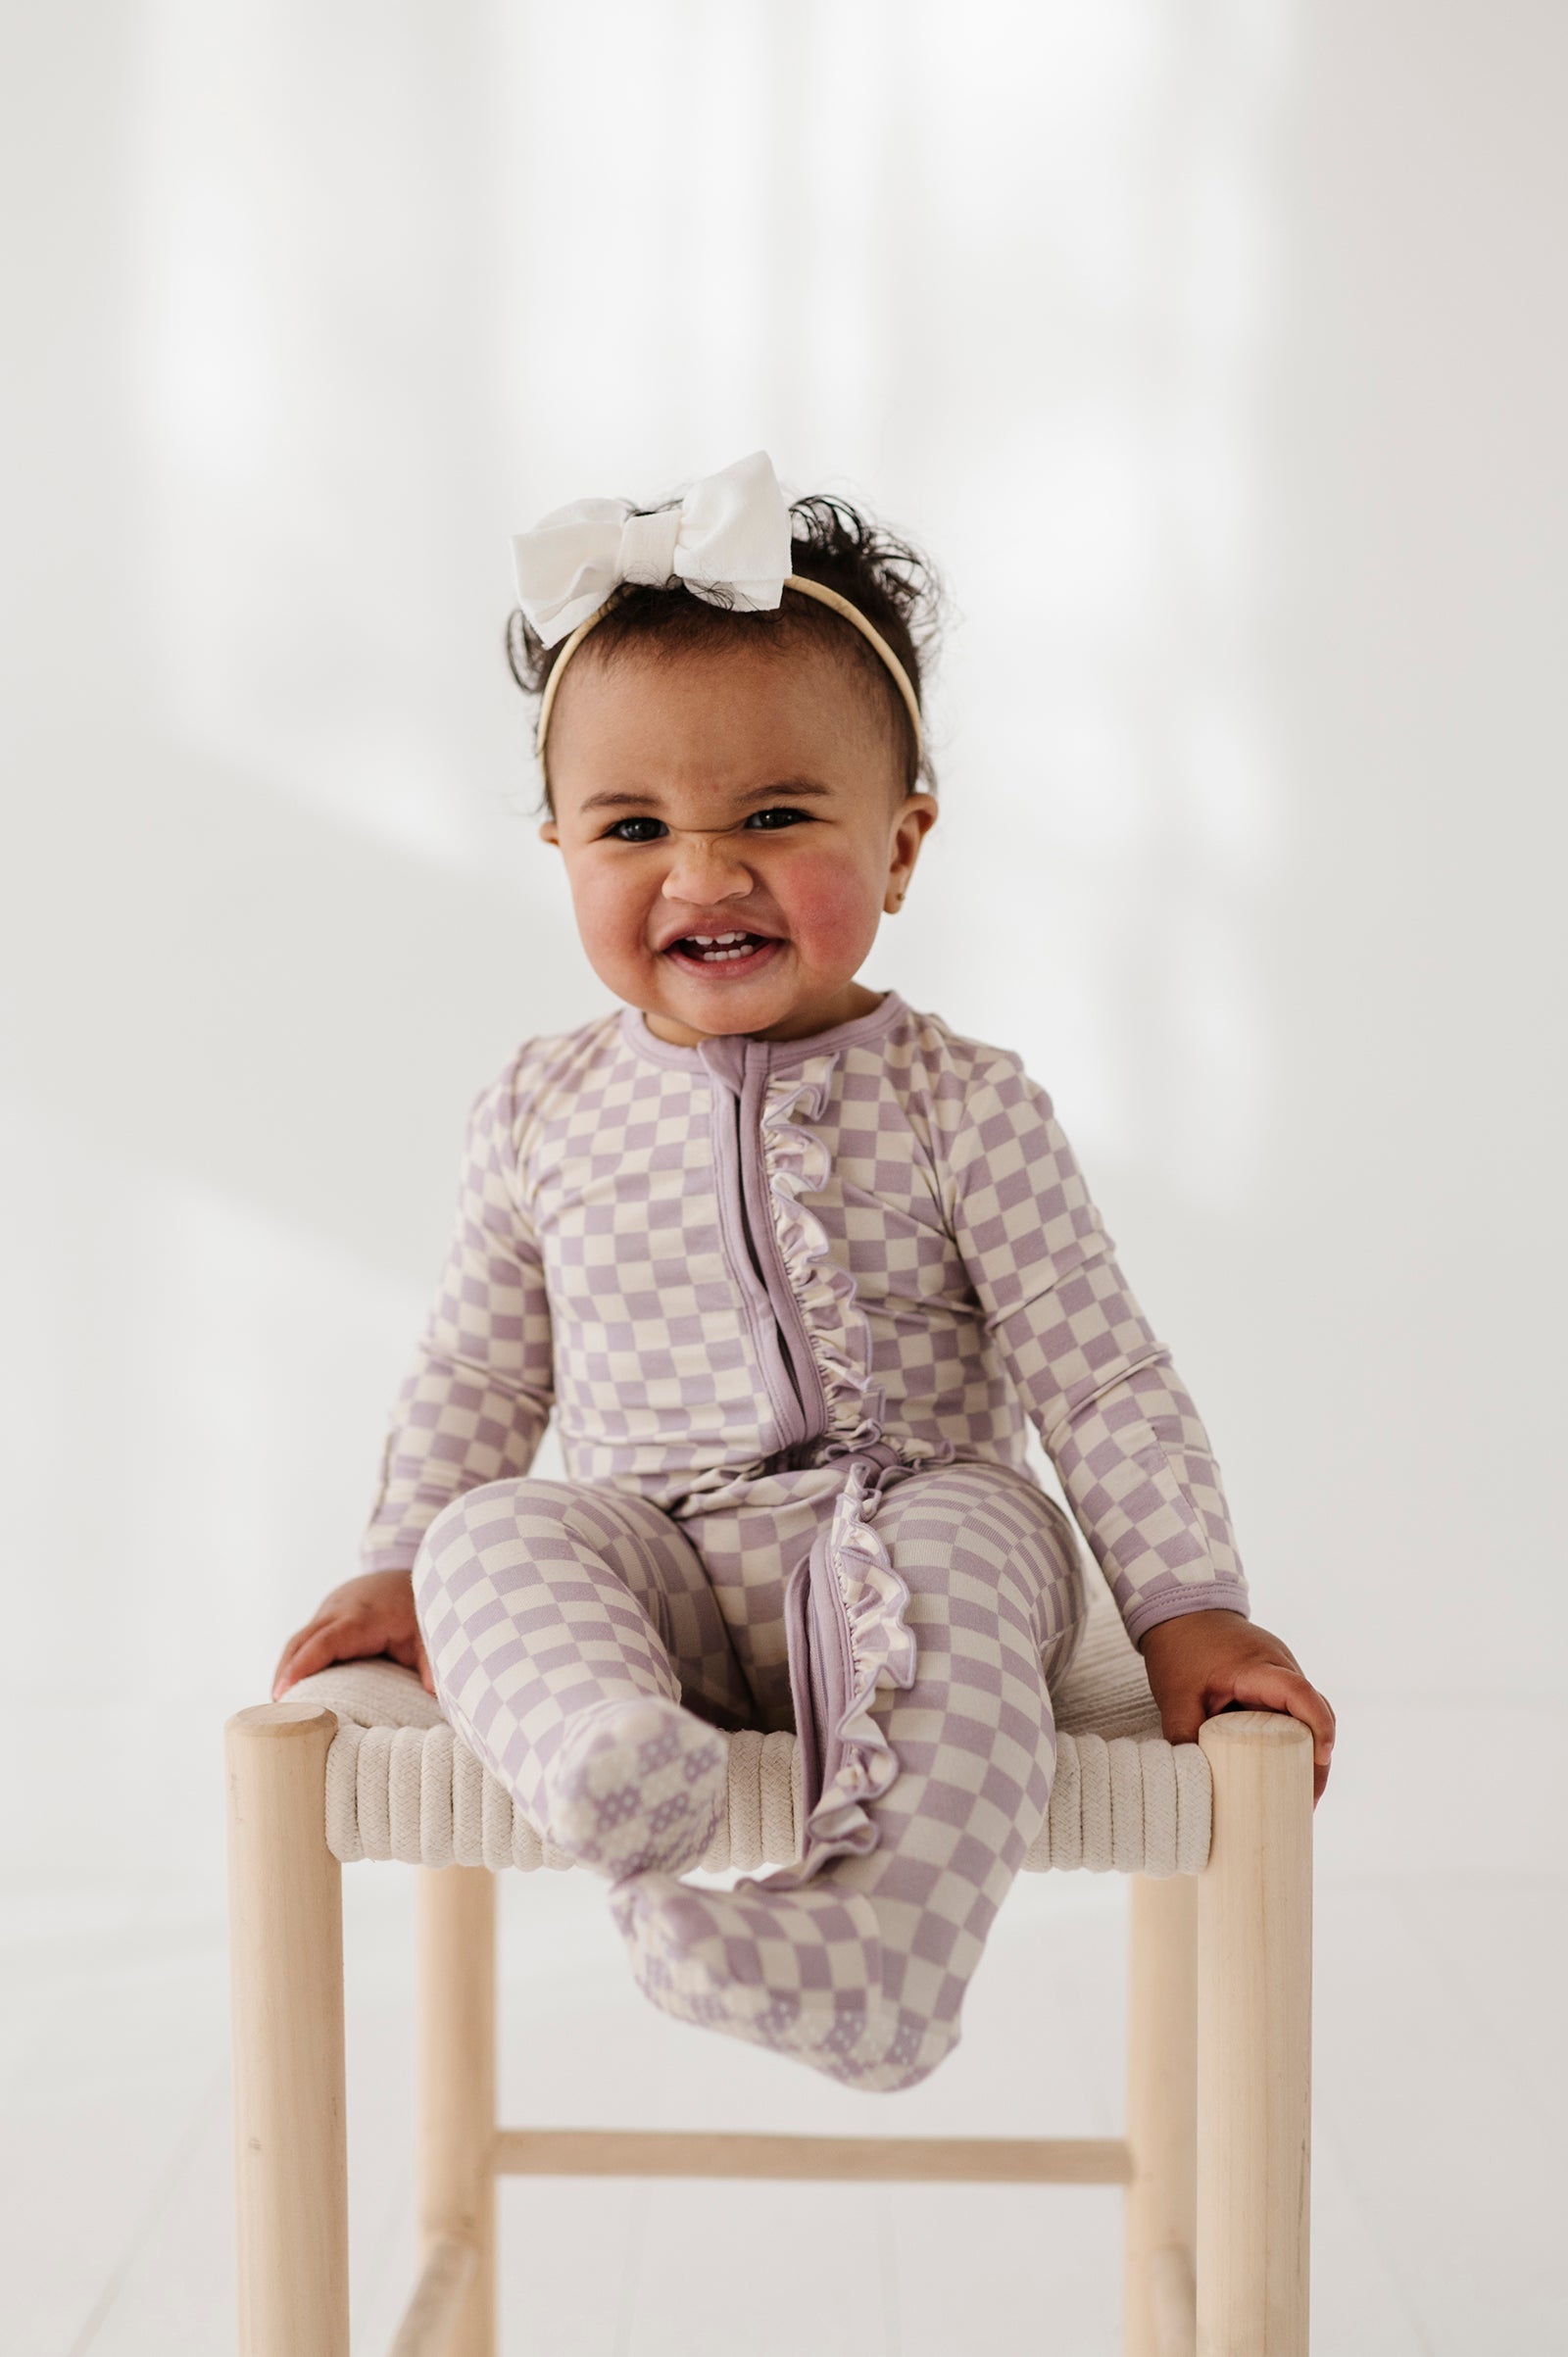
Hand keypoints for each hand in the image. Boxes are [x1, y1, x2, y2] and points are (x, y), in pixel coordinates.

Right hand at [272, 1570, 434, 1700]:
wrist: (411, 1571)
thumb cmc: (419, 1605)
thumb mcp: (429, 1631)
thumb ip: (431, 1662)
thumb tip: (437, 1695)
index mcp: (363, 1616)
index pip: (327, 1641)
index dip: (303, 1666)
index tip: (283, 1693)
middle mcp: (340, 1609)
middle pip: (302, 1641)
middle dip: (285, 1675)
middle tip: (275, 1714)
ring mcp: (330, 1610)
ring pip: (299, 1640)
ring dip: (286, 1671)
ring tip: (280, 1710)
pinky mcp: (327, 1615)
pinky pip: (305, 1638)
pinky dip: (296, 1661)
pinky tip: (294, 1689)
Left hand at [1138, 1608, 1334, 1802]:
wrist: (1179, 1609)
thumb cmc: (1179, 1648)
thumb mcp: (1175, 1696)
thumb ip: (1184, 1736)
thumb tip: (1194, 1780)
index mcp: (1258, 1666)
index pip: (1301, 1693)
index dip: (1318, 1725)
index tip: (1321, 1758)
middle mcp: (1279, 1665)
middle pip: (1315, 1712)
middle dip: (1318, 1759)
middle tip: (1307, 1802)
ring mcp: (1279, 1670)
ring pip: (1307, 1713)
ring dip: (1307, 1751)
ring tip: (1299, 1798)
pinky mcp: (1273, 1678)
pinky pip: (1292, 1709)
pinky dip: (1293, 1738)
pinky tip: (1285, 1770)